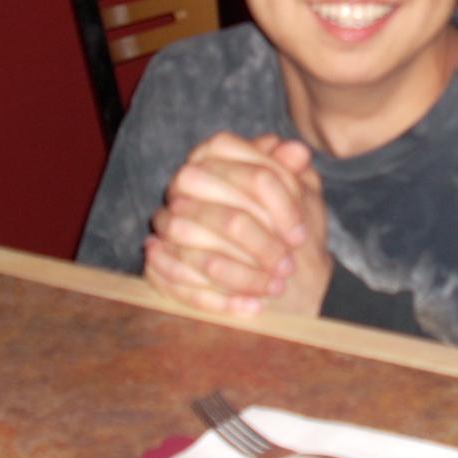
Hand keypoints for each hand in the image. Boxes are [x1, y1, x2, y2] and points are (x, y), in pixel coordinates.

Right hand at [143, 133, 331, 316]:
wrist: (263, 258)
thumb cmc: (279, 222)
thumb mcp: (297, 194)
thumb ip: (295, 171)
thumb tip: (298, 151)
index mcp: (217, 155)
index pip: (256, 176)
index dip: (283, 208)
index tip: (300, 234)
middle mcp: (184, 182)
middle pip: (228, 219)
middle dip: (262, 247)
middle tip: (289, 267)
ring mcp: (166, 222)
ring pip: (203, 256)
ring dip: (244, 278)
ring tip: (274, 288)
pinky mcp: (157, 261)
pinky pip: (182, 285)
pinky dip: (219, 301)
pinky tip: (251, 307)